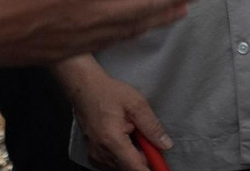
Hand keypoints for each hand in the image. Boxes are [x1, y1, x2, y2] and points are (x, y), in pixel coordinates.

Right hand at [58, 56, 170, 170]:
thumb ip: (152, 126)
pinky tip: (123, 138)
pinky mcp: (93, 154)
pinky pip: (111, 163)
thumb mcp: (136, 104)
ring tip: (131, 132)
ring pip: (121, 166)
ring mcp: (95, 154)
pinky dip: (122, 155)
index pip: (135, 167)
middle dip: (143, 157)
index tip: (160, 167)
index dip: (150, 168)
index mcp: (112, 140)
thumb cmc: (108, 92)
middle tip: (145, 137)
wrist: (85, 88)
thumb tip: (164, 144)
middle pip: (129, 167)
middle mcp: (101, 152)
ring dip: (132, 155)